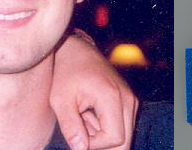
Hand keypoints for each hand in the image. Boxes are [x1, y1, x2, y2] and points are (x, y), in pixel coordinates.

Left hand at [51, 30, 137, 149]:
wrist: (77, 50)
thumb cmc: (65, 72)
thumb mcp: (60, 100)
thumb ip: (70, 127)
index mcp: (113, 97)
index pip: (115, 138)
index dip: (94, 145)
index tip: (77, 133)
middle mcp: (128, 99)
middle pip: (125, 142)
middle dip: (101, 144)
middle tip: (81, 127)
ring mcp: (131, 100)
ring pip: (124, 136)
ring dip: (102, 136)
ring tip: (84, 117)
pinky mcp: (128, 101)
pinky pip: (122, 127)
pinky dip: (106, 128)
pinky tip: (90, 114)